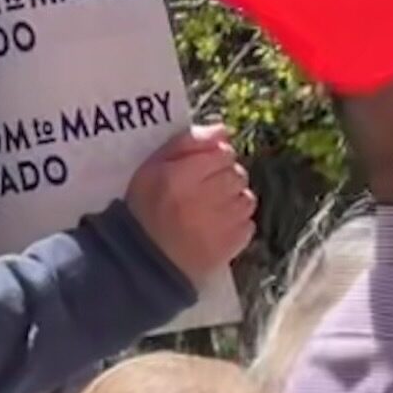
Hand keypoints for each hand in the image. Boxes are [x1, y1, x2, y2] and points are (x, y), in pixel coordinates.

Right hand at [124, 126, 253, 276]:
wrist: (145, 262)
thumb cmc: (145, 209)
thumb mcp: (152, 168)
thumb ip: (187, 142)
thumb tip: (223, 129)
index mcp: (180, 176)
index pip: (222, 152)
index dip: (214, 158)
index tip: (200, 169)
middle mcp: (204, 197)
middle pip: (237, 173)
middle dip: (223, 179)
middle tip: (202, 192)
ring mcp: (222, 223)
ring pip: (247, 198)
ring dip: (232, 201)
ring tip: (209, 211)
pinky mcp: (232, 244)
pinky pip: (248, 223)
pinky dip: (235, 224)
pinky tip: (214, 228)